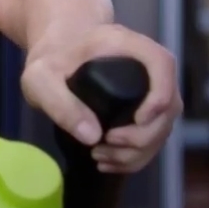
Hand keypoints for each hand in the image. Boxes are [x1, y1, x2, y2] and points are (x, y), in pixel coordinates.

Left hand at [21, 23, 181, 173]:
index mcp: (125, 45)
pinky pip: (153, 134)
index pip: (162, 63)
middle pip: (169, 103)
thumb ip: (59, 102)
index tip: (138, 120)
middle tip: (107, 145)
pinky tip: (110, 162)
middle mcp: (146, 65)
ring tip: (100, 156)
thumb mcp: (40, 78)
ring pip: (163, 125)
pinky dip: (137, 155)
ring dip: (139, 150)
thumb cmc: (50, 60)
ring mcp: (149, 89)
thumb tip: (92, 136)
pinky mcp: (144, 108)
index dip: (161, 93)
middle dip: (143, 135)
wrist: (56, 55)